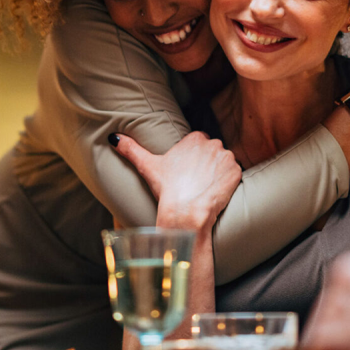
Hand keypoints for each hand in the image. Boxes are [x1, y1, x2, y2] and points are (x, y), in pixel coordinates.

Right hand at [111, 131, 241, 233]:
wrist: (186, 211)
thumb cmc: (167, 189)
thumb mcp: (148, 166)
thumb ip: (131, 149)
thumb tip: (113, 137)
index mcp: (195, 137)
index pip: (199, 144)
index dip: (193, 160)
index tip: (187, 173)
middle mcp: (213, 143)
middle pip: (213, 152)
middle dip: (207, 165)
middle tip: (195, 182)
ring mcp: (227, 157)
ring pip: (224, 163)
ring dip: (218, 173)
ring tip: (204, 187)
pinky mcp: (236, 172)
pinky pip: (235, 174)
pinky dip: (228, 182)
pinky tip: (215, 191)